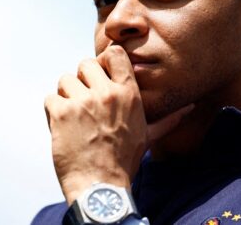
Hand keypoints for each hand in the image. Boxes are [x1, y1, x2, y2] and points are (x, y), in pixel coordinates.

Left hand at [45, 45, 192, 203]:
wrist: (100, 185)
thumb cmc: (123, 161)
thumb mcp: (147, 136)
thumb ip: (167, 119)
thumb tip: (189, 109)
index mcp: (128, 94)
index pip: (114, 53)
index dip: (103, 61)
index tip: (100, 75)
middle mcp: (106, 93)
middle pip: (85, 64)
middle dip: (82, 80)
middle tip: (84, 101)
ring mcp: (82, 102)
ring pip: (65, 80)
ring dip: (66, 96)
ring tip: (74, 117)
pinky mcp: (61, 112)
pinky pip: (50, 99)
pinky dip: (53, 111)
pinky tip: (63, 127)